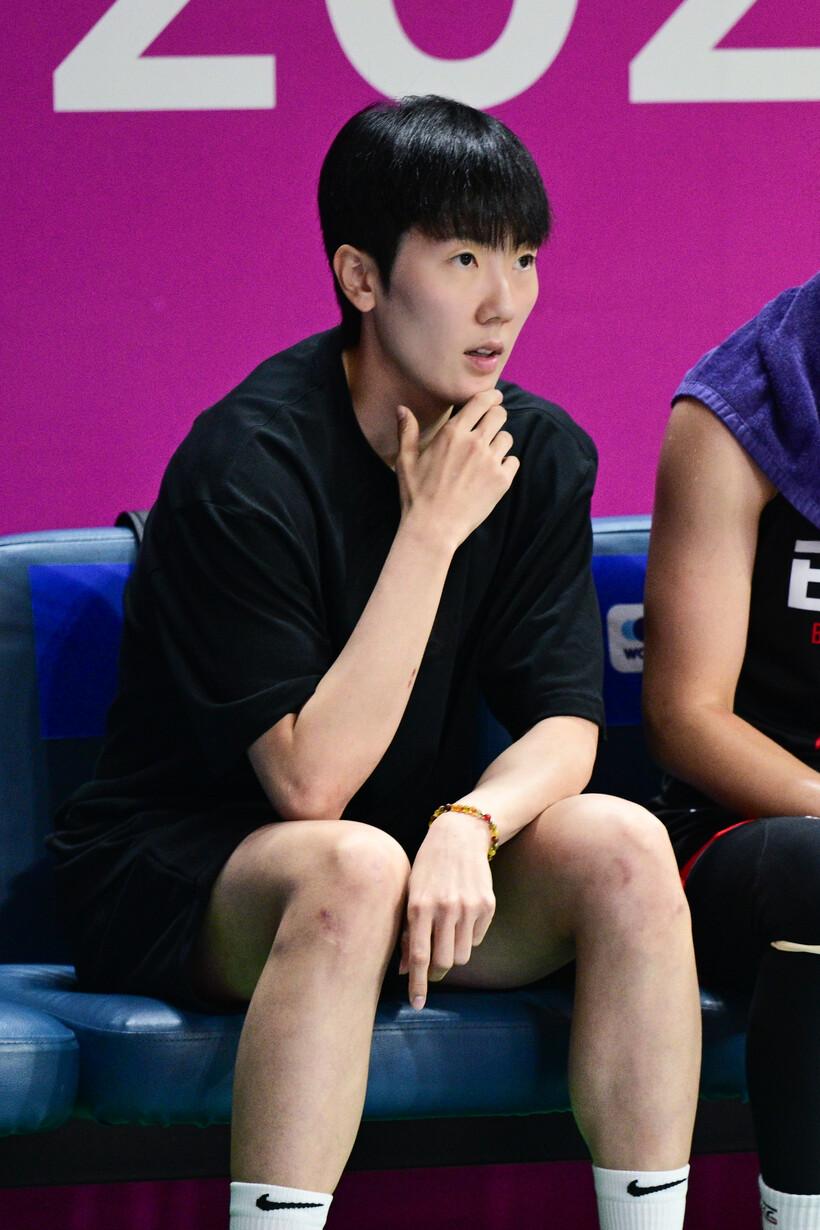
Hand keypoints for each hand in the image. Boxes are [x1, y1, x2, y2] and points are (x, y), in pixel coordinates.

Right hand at [395, 390, 518, 551]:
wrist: (433, 528)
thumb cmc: (416, 495)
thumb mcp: (406, 461)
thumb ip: (407, 431)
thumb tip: (402, 408)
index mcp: (452, 433)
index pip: (482, 401)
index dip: (491, 397)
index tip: (494, 398)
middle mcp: (474, 443)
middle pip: (499, 415)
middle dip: (497, 417)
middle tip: (491, 426)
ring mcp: (490, 461)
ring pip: (507, 438)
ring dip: (499, 443)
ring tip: (486, 456)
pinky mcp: (502, 480)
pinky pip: (513, 461)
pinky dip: (505, 465)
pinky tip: (491, 473)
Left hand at [399, 811, 495, 1008]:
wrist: (459, 837)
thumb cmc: (428, 867)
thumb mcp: (410, 893)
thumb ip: (408, 931)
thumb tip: (405, 969)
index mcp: (420, 906)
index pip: (419, 956)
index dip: (418, 984)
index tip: (417, 1004)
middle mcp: (445, 908)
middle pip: (444, 962)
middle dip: (436, 972)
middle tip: (432, 969)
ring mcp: (469, 907)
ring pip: (462, 954)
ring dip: (453, 953)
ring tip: (447, 935)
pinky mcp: (487, 905)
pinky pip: (477, 938)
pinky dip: (468, 936)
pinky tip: (462, 916)